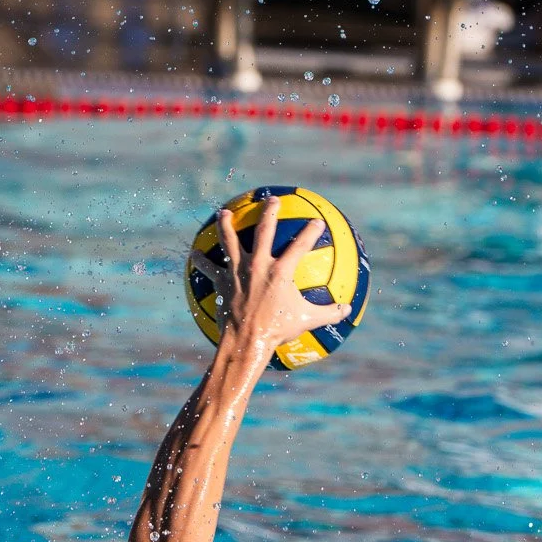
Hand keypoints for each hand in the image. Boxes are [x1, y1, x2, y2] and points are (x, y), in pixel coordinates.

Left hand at [191, 197, 351, 355]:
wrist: (246, 341)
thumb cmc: (277, 331)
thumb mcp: (307, 321)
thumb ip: (329, 313)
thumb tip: (347, 309)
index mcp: (281, 270)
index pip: (300, 244)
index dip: (310, 232)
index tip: (317, 221)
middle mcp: (258, 264)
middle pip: (264, 230)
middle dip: (269, 212)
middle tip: (271, 200)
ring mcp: (237, 272)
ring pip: (230, 241)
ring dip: (226, 225)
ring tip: (224, 213)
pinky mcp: (222, 283)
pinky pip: (208, 268)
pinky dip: (201, 261)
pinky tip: (194, 253)